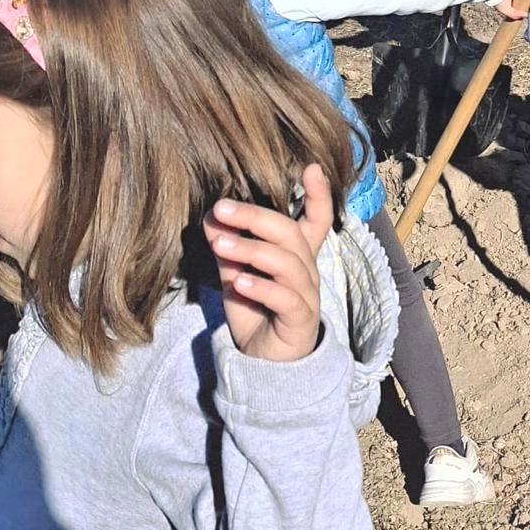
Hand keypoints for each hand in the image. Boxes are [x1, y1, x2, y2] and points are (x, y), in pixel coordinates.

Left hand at [203, 163, 331, 361]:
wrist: (265, 363)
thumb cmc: (256, 311)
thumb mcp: (236, 273)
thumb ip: (228, 246)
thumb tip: (211, 215)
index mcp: (297, 254)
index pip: (317, 218)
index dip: (319, 193)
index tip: (310, 167)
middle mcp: (307, 270)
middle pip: (292, 233)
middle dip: (257, 217)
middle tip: (221, 208)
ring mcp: (307, 294)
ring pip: (289, 263)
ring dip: (252, 249)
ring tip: (220, 243)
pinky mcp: (300, 319)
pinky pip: (286, 298)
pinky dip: (262, 287)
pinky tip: (238, 282)